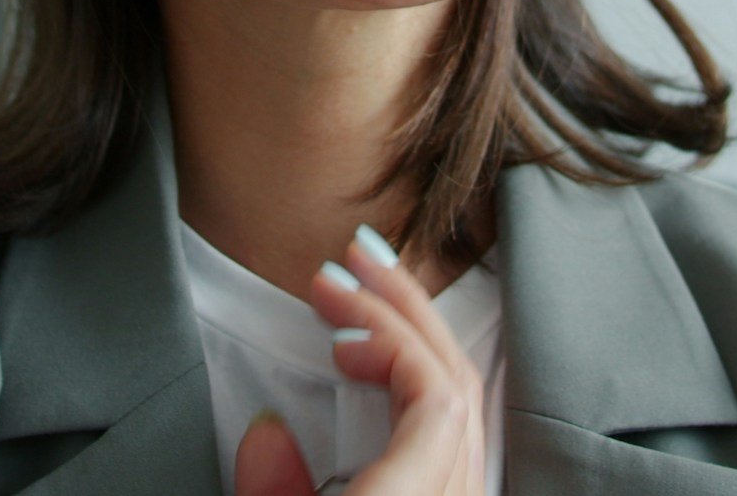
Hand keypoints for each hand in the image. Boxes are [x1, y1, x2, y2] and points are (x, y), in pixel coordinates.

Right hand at [232, 226, 486, 495]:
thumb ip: (274, 488)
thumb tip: (269, 431)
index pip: (434, 394)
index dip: (386, 329)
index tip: (332, 295)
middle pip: (458, 387)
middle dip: (404, 311)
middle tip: (355, 262)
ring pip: (467, 409)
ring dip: (417, 343)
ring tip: (368, 303)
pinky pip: (460, 440)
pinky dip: (425, 391)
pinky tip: (387, 377)